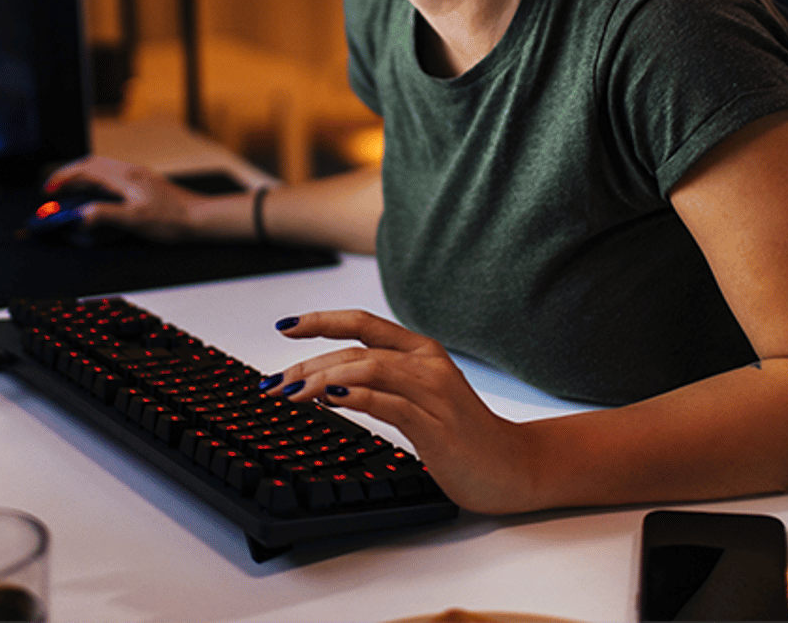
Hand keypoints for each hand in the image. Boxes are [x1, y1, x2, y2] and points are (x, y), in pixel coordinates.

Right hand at [43, 156, 197, 240]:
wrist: (201, 218)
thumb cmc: (173, 220)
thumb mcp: (135, 220)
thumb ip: (105, 215)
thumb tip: (81, 214)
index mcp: (125, 177)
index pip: (86, 169)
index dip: (64, 177)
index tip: (49, 188)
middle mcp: (131, 173)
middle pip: (92, 166)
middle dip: (70, 175)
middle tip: (55, 189)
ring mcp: (139, 178)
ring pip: (103, 171)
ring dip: (84, 179)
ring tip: (71, 194)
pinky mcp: (145, 185)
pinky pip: (114, 178)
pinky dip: (98, 184)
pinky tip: (100, 198)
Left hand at [270, 310, 538, 513]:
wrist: (514, 468)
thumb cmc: (462, 433)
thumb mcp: (418, 396)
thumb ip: (381, 381)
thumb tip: (323, 382)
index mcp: (421, 350)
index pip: (363, 322)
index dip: (321, 320)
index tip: (285, 326)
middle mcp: (426, 364)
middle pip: (355, 350)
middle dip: (307, 364)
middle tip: (273, 382)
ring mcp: (433, 393)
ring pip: (367, 369)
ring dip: (321, 379)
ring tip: (290, 393)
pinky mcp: (436, 426)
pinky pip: (390, 402)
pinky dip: (356, 396)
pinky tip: (330, 398)